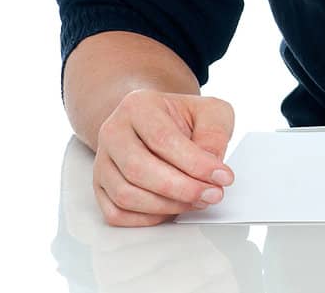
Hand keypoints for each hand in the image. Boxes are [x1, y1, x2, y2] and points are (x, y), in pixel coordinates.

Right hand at [92, 89, 234, 226]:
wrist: (157, 121)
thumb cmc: (183, 116)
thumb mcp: (210, 111)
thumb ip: (214, 134)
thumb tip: (211, 165)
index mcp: (138, 105)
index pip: (163, 139)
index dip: (195, 163)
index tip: (223, 177)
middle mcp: (113, 132)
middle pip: (139, 170)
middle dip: (182, 188)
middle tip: (212, 194)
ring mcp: (103, 161)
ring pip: (126, 195)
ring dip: (167, 205)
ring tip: (198, 201)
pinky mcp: (100, 187)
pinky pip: (116, 213)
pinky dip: (147, 218)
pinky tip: (173, 209)